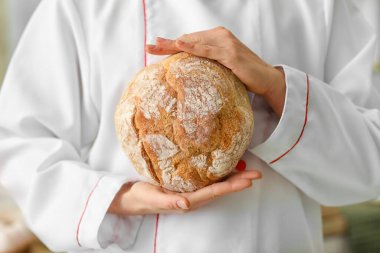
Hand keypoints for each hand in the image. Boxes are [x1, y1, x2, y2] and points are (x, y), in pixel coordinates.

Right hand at [108, 170, 260, 214]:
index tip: (247, 181)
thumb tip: (187, 204)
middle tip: (257, 174)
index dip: (231, 187)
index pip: (213, 192)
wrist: (134, 199)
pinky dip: (221, 176)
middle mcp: (194, 198)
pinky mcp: (188, 187)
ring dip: (234, 179)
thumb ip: (169, 202)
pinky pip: (209, 182)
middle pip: (220, 190)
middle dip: (239, 182)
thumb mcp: (153, 198)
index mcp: (187, 201)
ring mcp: (192, 193)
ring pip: (217, 186)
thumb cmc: (143, 197)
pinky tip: (227, 169)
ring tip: (249, 172)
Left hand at [146, 26, 285, 115]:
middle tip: (150, 46)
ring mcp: (225, 43)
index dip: (172, 44)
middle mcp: (220, 37)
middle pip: (189, 40)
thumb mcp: (222, 67)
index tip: (155, 48)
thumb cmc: (243, 74)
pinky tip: (180, 45)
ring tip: (158, 45)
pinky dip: (194, 47)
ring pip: (196, 43)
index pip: (190, 41)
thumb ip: (208, 64)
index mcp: (216, 39)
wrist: (265, 79)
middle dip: (168, 44)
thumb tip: (190, 73)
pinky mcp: (231, 53)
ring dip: (175, 44)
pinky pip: (209, 50)